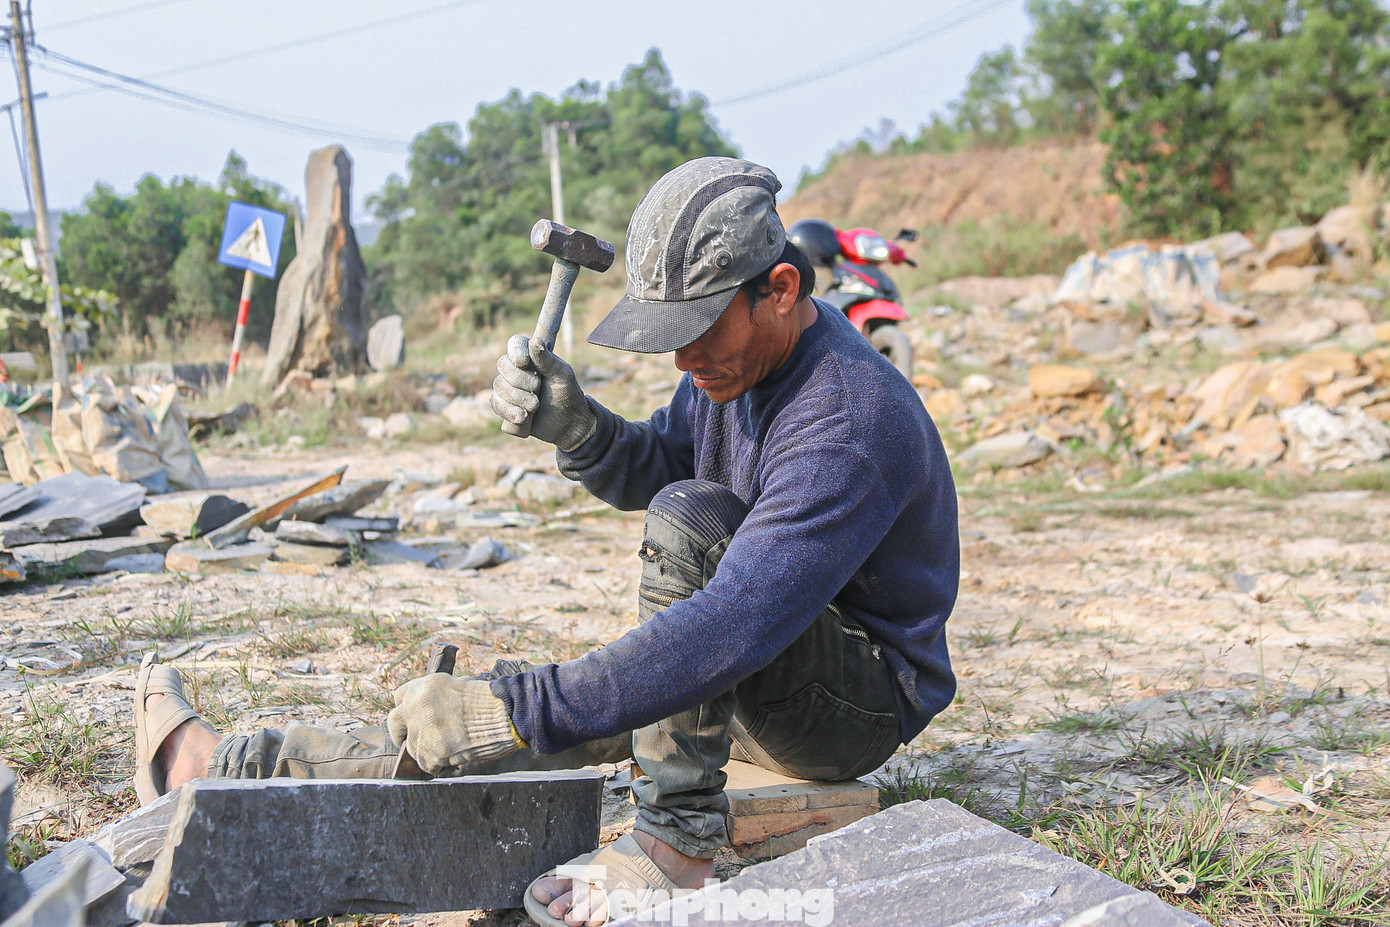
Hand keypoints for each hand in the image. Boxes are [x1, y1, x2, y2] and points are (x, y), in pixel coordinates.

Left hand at [387, 675, 523, 775]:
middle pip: (394, 723)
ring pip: (413, 748)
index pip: (399, 698)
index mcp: (425, 686)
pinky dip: (439, 765)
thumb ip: (433, 698)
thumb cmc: (489, 701)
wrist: (507, 716)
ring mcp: (423, 730)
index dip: (408, 710)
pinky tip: (455, 756)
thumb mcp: (456, 686)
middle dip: (402, 733)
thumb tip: (421, 713)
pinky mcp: (432, 752)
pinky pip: (427, 765)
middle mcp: (419, 706)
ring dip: (427, 751)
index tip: (414, 718)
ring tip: (451, 747)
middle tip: (415, 739)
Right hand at [490, 334, 597, 451]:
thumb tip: (534, 341)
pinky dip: (509, 411)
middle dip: (521, 380)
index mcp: (532, 357)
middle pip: (503, 364)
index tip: (524, 362)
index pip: (515, 343)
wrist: (567, 425)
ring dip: (518, 398)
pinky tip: (523, 418)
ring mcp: (508, 388)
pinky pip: (496, 404)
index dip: (516, 351)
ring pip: (499, 385)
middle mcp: (517, 370)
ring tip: (535, 407)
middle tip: (538, 390)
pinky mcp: (504, 406)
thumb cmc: (567, 396)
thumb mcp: (562, 376)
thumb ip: (548, 360)